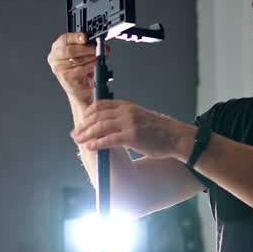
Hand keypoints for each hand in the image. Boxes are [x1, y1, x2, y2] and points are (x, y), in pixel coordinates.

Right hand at [46, 32, 99, 106]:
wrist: (81, 91)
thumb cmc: (80, 72)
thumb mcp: (81, 55)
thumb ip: (85, 46)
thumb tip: (96, 41)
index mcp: (56, 49)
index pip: (64, 39)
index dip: (75, 37)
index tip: (85, 37)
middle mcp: (55, 59)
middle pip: (70, 50)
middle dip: (87, 48)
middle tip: (98, 47)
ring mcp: (59, 69)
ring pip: (77, 59)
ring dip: (91, 57)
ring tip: (100, 56)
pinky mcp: (66, 77)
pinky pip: (81, 68)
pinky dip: (91, 65)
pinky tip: (96, 64)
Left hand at [71, 100, 194, 158]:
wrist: (177, 137)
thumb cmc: (161, 131)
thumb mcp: (141, 119)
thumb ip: (125, 119)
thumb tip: (110, 127)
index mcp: (128, 106)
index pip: (101, 105)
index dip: (87, 113)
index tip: (81, 122)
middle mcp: (127, 111)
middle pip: (97, 115)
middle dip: (83, 125)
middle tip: (75, 133)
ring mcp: (129, 123)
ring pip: (100, 126)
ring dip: (86, 134)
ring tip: (78, 140)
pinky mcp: (132, 136)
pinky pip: (109, 139)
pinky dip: (97, 143)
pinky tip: (90, 146)